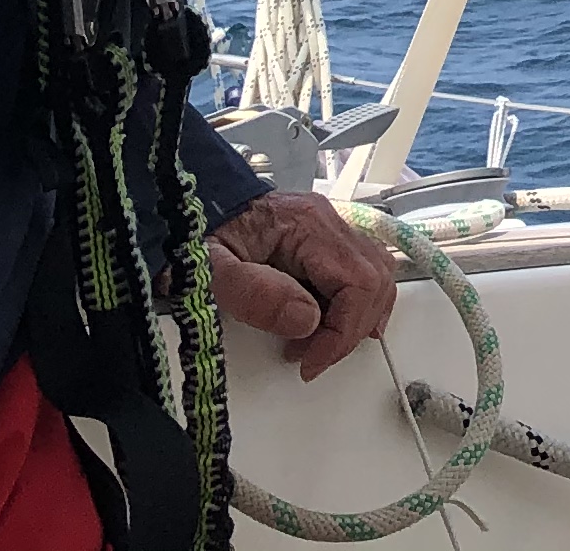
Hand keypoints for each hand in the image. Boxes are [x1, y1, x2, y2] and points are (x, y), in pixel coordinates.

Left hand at [209, 191, 400, 382]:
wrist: (192, 207)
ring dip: (358, 319)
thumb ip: (254, 293)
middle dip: (349, 331)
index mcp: (308, 224)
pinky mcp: (325, 239)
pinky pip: (363, 270)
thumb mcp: (212, 269)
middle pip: (376, 280)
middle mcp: (329, 220)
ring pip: (378, 275)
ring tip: (321, 346)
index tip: (310, 361)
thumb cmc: (199, 235)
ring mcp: (330, 227)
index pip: (359, 282)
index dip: (343, 331)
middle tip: (312, 357)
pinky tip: (336, 325)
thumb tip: (306, 321)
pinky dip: (359, 303)